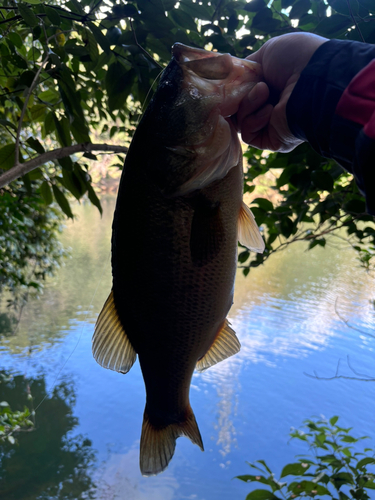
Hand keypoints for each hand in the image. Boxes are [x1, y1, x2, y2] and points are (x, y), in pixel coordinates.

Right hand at [236, 33, 327, 151]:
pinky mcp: (271, 141)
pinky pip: (248, 135)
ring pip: (241, 121)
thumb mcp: (267, 53)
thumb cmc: (295, 60)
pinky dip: (253, 120)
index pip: (243, 93)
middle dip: (240, 96)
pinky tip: (269, 110)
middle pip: (238, 108)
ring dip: (248, 104)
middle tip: (251, 84)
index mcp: (273, 87)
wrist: (313, 79)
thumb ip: (248, 67)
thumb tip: (234, 78)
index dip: (235, 89)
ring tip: (264, 92)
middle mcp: (272, 107)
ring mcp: (272, 126)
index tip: (231, 82)